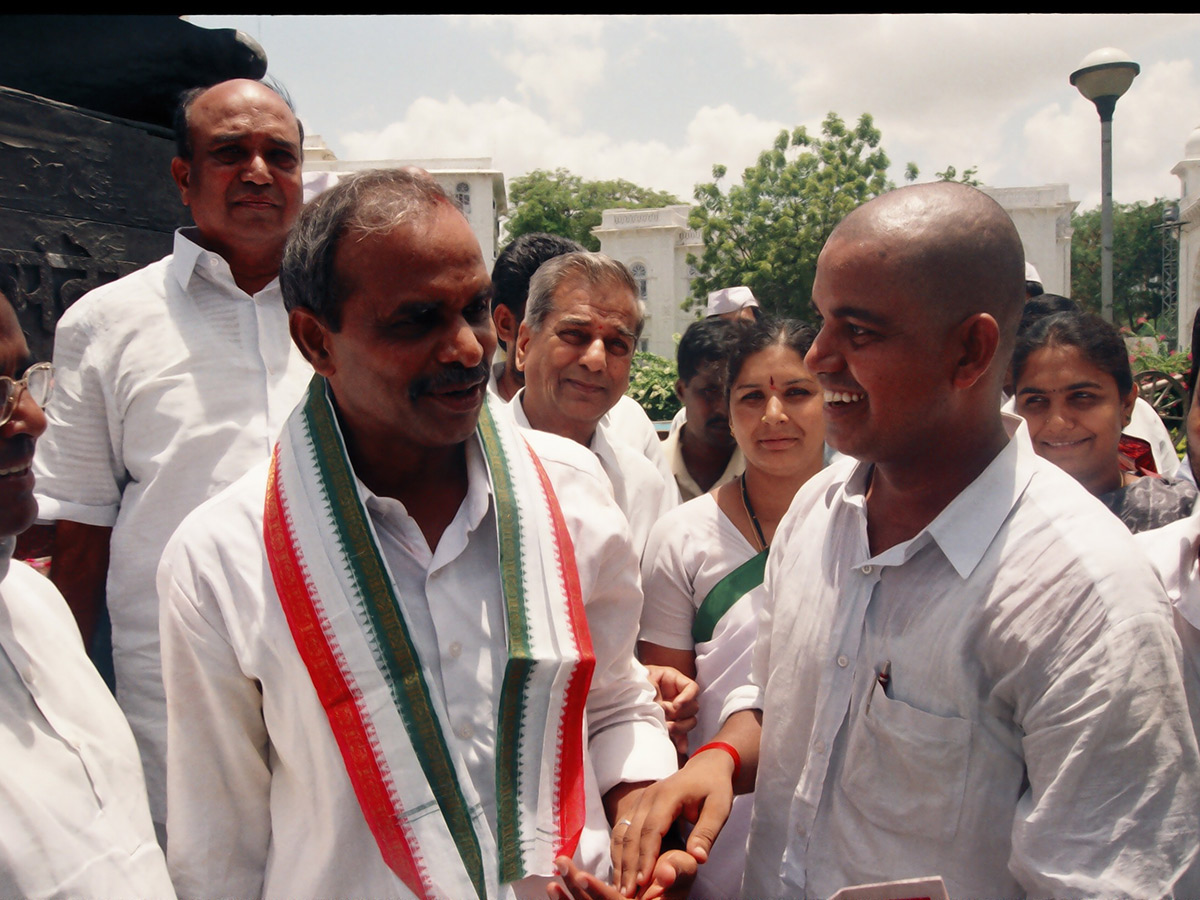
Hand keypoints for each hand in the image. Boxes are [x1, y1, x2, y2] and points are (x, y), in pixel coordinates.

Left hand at [548, 852, 696, 899]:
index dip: (597, 891)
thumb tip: (665, 873)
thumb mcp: (683, 868)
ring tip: (553, 876)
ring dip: (567, 896)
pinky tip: (553, 888)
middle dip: (576, 888)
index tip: (581, 876)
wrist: (671, 879)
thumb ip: (677, 870)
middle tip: (561, 862)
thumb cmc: (677, 872)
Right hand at [612, 751, 734, 897]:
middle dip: (629, 864)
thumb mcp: (719, 808)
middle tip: (627, 893)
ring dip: (620, 860)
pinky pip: (622, 830)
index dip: (646, 856)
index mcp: (668, 795)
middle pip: (632, 833)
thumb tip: (698, 859)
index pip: (652, 828)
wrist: (706, 768)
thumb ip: (707, 832)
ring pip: (622, 832)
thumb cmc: (714, 788)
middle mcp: (648, 796)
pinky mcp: (637, 807)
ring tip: (620, 887)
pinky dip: (619, 852)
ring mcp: (640, 800)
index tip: (643, 881)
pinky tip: (620, 872)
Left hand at [643, 664, 698, 755]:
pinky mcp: (671, 724)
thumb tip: (660, 707)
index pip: (692, 687)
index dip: (688, 697)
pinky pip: (682, 735)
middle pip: (693, 707)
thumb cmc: (634, 680)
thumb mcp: (644, 680)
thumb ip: (653, 689)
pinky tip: (681, 748)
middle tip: (663, 712)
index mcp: (674, 681)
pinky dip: (682, 741)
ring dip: (680, 727)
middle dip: (679, 713)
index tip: (676, 705)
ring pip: (690, 721)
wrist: (622, 691)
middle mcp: (678, 696)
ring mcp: (676, 712)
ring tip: (666, 727)